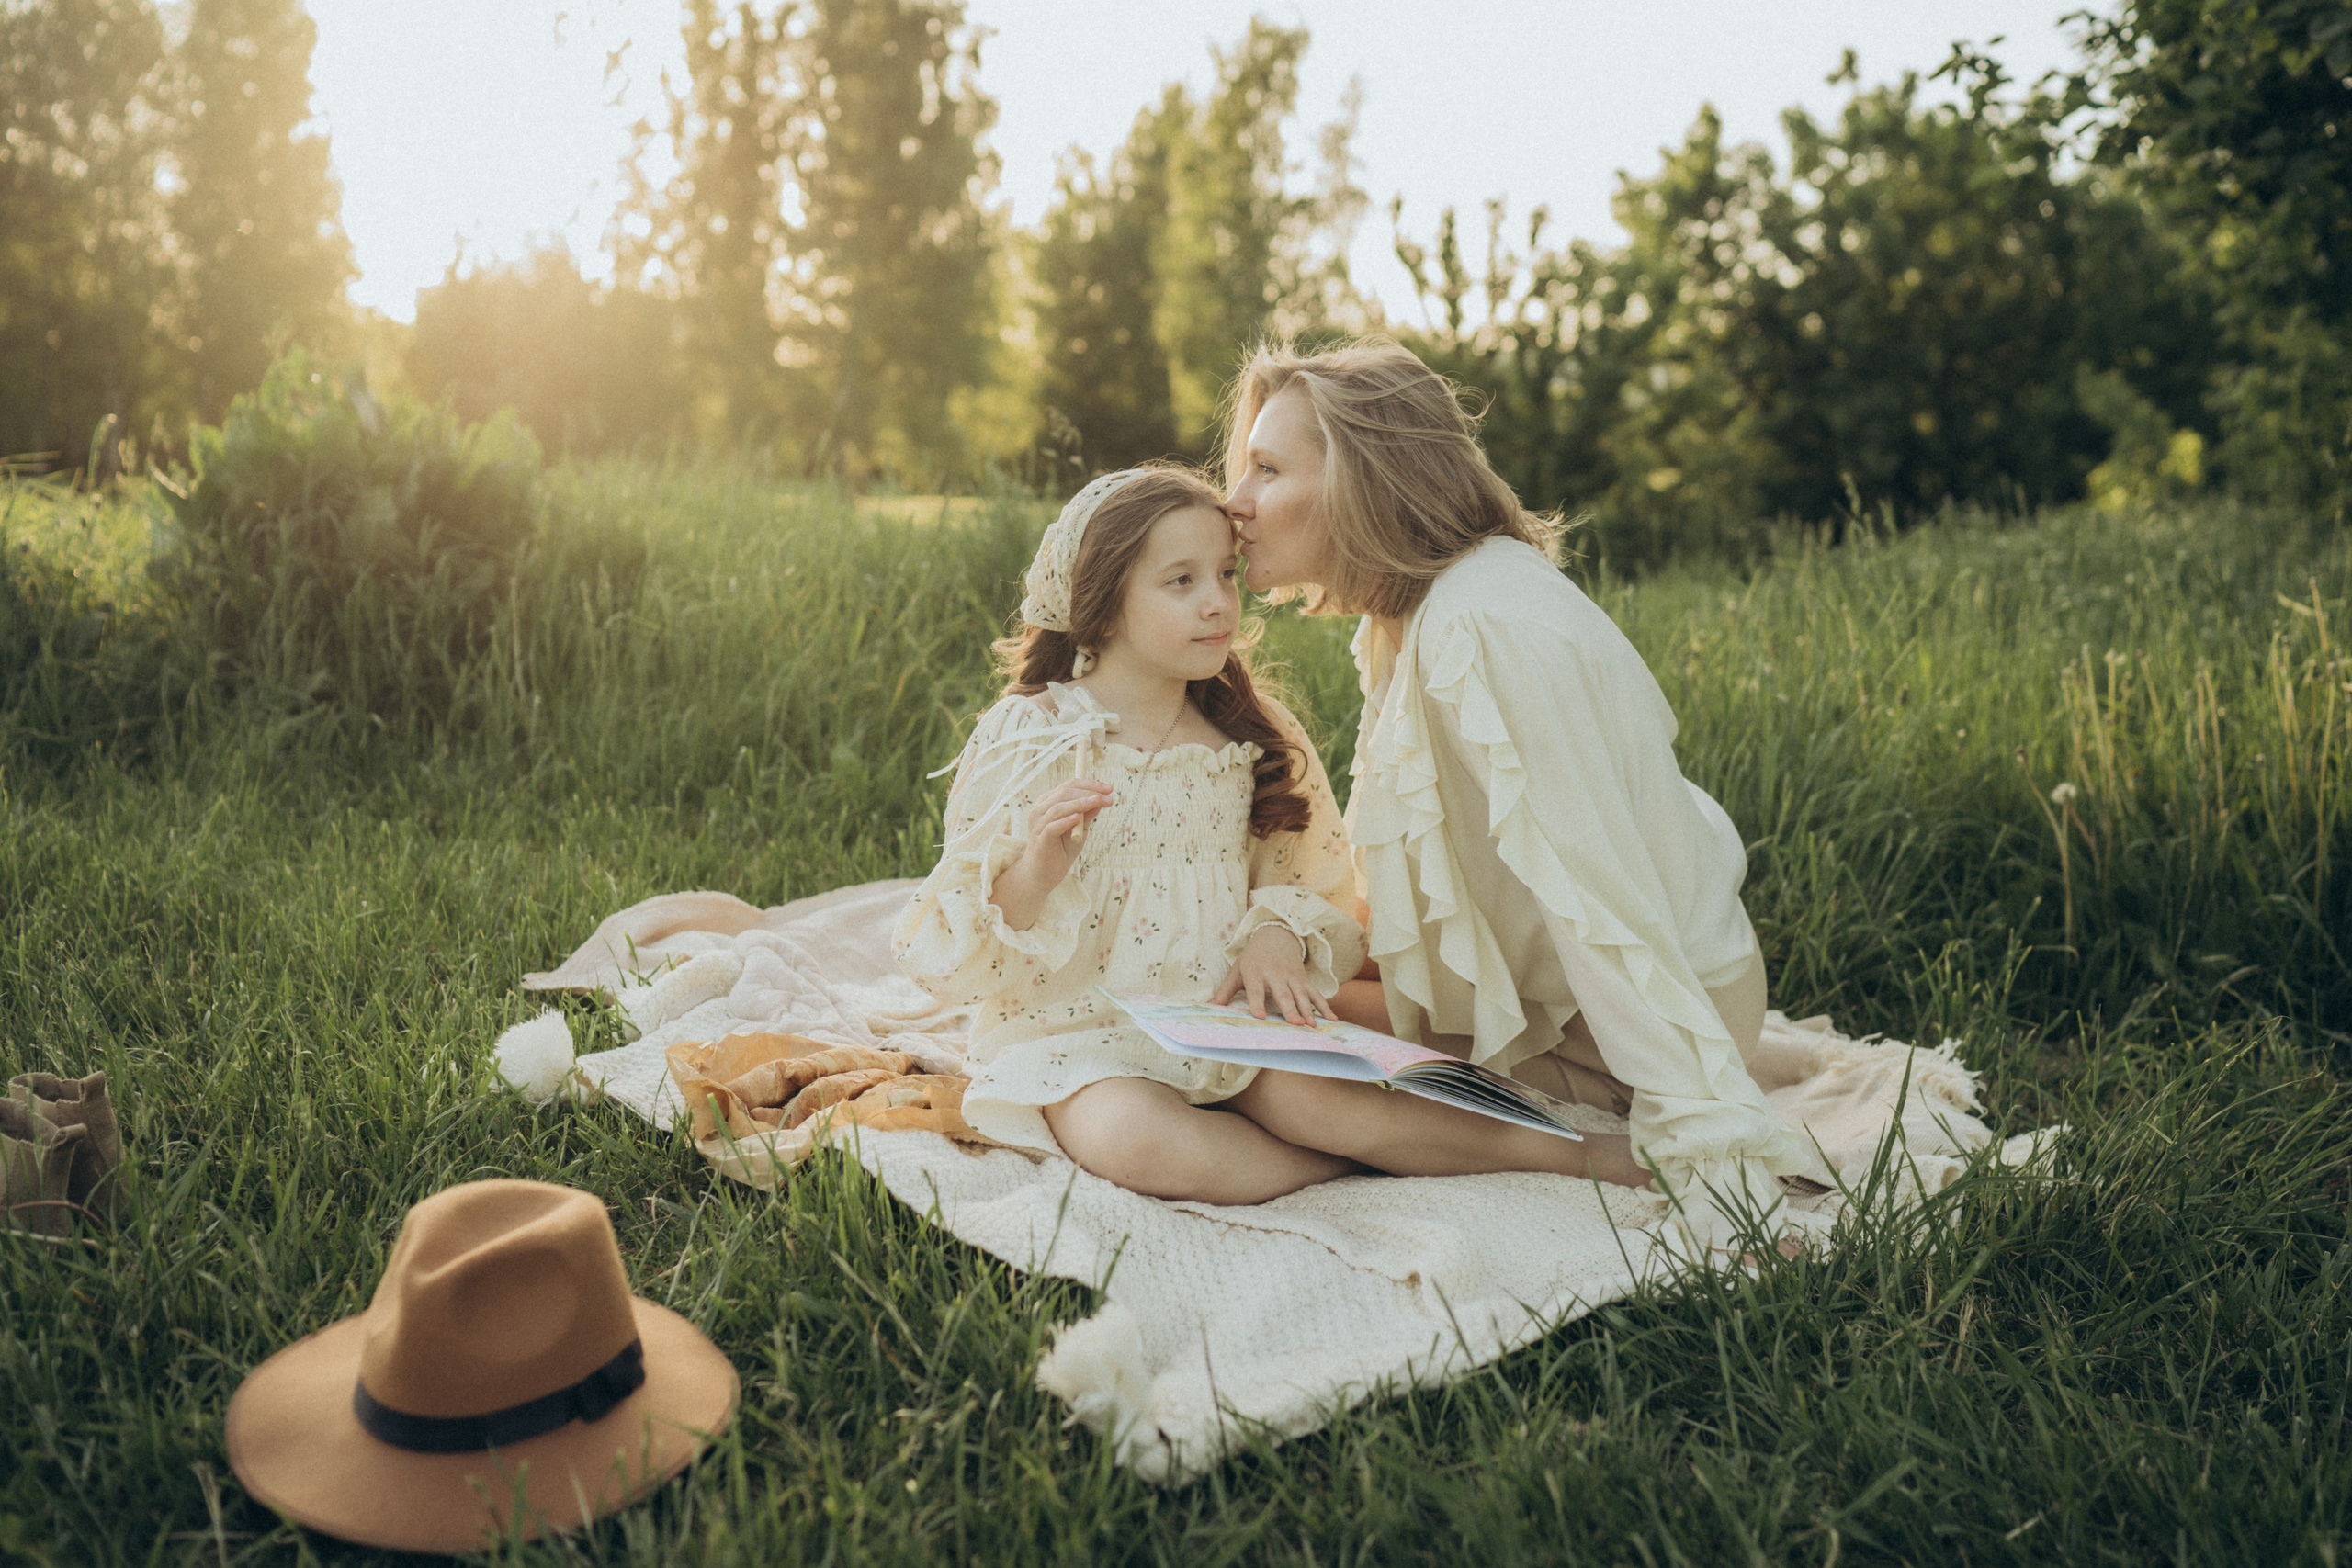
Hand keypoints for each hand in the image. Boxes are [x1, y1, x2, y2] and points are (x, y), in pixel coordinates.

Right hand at [1018, 777, 1110, 886]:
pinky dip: (1065, 821)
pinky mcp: (1039, 838)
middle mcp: (1040, 809)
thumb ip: (1088, 814)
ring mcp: (1038, 823)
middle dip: (1088, 793)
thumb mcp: (1080, 828)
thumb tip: (1101, 799)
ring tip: (1097, 802)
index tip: (1109, 788)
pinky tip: (1078, 818)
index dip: (1090, 784)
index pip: (1069, 785)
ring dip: (1080, 803)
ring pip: (1058, 807)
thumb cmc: (1062, 848)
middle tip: (1108, 798)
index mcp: (1049, 802)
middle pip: (1064, 793)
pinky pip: (1052, 827)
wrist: (1044, 873)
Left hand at [1211, 923, 1330, 1023]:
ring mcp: (1292, 978)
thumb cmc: (1252, 958)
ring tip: (1312, 1026)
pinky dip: (1324, 1006)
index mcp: (1256, 973)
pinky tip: (1331, 1019)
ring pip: (1301, 996)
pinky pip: (1315, 994)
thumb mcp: (1237, 970)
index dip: (1257, 1003)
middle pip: (1283, 995)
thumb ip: (1225, 991)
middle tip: (1295, 1024)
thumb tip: (1209, 1007)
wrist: (1275, 936)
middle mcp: (1275, 976)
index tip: (1260, 1016)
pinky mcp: (1304, 980)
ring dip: (1308, 1010)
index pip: (1256, 990)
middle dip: (1290, 1009)